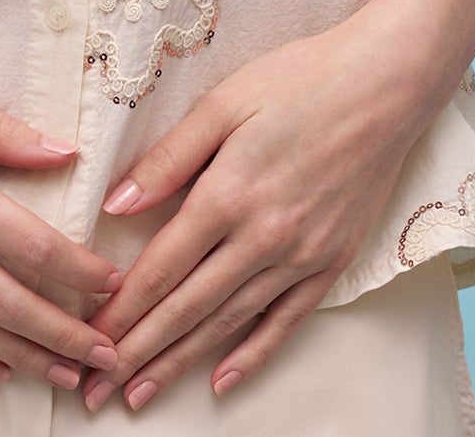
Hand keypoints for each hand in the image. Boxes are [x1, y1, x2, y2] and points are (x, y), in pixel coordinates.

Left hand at [79, 3, 441, 410]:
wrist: (386, 86)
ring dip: (180, 363)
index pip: (160, 269)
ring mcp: (300, 257)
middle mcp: (262, 237)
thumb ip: (169, 158)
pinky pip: (285, 322)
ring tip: (140, 394)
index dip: (120, 311)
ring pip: (228, 324)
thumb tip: (116, 204)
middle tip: (97, 389)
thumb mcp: (224, 102)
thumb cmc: (301, 80)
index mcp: (228, 194)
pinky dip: (251, 356)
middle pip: (187, 308)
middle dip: (137, 353)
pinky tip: (222, 381)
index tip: (89, 340)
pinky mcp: (331, 263)